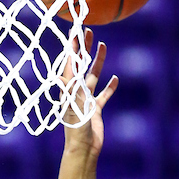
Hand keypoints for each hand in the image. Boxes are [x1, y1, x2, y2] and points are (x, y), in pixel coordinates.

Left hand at [61, 29, 117, 156]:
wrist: (83, 148)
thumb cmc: (76, 128)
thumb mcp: (73, 105)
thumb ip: (71, 88)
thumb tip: (63, 73)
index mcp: (69, 87)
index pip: (70, 62)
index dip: (72, 46)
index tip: (74, 30)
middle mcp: (76, 90)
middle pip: (80, 64)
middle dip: (84, 47)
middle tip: (88, 31)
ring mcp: (86, 98)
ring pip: (93, 75)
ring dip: (98, 61)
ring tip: (103, 45)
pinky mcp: (95, 108)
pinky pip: (103, 94)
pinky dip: (109, 87)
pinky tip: (116, 79)